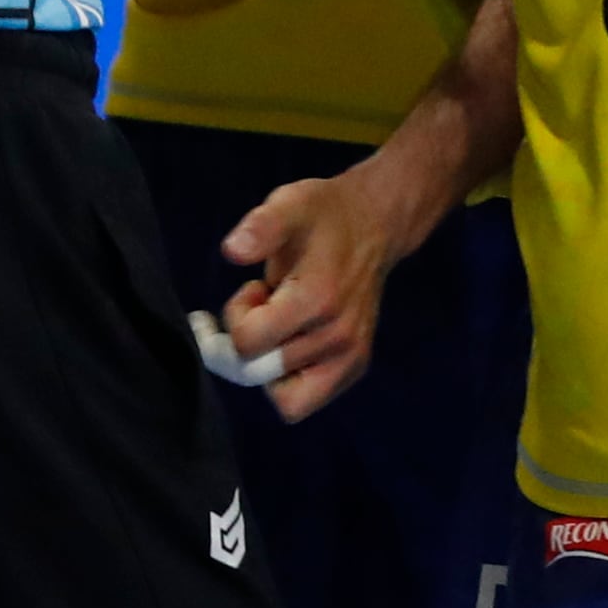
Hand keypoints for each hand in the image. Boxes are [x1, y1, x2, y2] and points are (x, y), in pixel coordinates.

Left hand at [217, 167, 397, 422]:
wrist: (375, 225)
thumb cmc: (323, 215)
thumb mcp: (290, 204)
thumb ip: (261, 226)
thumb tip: (232, 250)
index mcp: (317, 299)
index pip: (248, 344)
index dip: (236, 316)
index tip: (253, 288)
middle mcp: (337, 337)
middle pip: (259, 372)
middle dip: (247, 341)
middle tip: (262, 306)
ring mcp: (350, 357)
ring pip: (281, 396)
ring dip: (267, 363)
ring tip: (280, 324)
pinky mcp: (355, 368)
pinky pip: (302, 402)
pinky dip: (286, 381)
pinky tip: (292, 340)